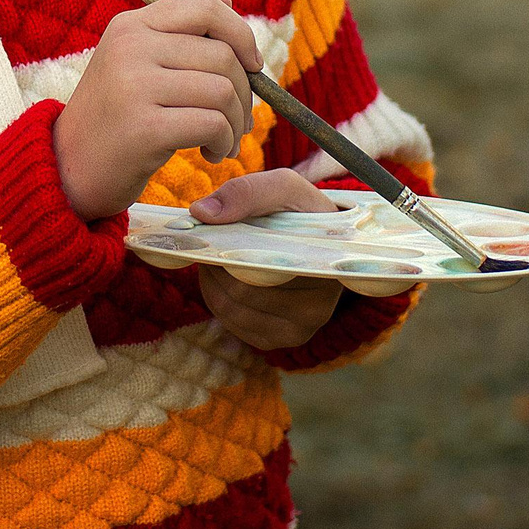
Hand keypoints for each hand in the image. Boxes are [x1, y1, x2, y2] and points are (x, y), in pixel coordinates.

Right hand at [52, 0, 261, 219]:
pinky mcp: (143, 128)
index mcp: (131, 25)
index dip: (241, 34)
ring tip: (222, 141)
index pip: (206, 8)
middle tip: (236, 122)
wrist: (68, 169)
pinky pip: (212, 124)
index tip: (252, 65)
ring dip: (236, 124)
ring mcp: (133, 85)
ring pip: (223, 91)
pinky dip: (223, 143)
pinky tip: (211, 154)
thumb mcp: (136, 62)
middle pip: (223, 56)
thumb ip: (178, 30)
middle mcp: (130, 47)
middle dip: (244, 93)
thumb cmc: (115, 116)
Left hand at [190, 168, 345, 350]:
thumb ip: (247, 192)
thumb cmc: (300, 211)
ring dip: (213, 282)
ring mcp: (299, 331)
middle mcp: (319, 310)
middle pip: (241, 293)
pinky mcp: (278, 340)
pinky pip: (232, 324)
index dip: (233, 250)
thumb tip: (202, 213)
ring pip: (231, 311)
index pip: (263, 268)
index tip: (222, 231)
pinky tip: (228, 279)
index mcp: (326, 272)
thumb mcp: (283, 187)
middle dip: (217, 264)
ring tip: (221, 258)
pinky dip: (218, 299)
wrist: (315, 238)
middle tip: (217, 242)